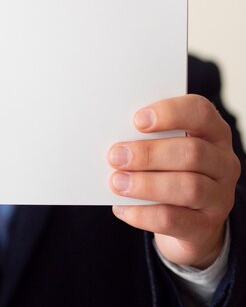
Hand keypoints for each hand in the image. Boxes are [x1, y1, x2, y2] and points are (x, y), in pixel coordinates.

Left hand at [107, 94, 240, 267]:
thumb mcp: (166, 148)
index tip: (138, 120)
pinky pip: (174, 220)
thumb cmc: (170, 170)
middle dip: (149, 154)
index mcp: (213, 132)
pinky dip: (144, 214)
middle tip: (116, 155)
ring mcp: (220, 197)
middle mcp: (224, 162)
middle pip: (192, 152)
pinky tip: (122, 208)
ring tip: (116, 182)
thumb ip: (148, 138)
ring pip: (188, 188)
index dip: (170, 113)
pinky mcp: (206, 227)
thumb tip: (116, 141)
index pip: (200, 112)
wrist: (189, 221)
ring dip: (146, 184)